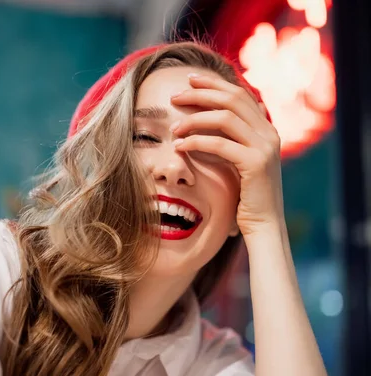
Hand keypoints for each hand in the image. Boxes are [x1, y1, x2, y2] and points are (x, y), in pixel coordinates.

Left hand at [170, 73, 283, 236]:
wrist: (264, 226)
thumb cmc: (248, 199)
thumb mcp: (244, 165)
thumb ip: (237, 142)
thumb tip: (221, 124)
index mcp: (267, 130)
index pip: (239, 95)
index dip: (214, 84)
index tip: (189, 81)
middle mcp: (269, 133)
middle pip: (232, 98)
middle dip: (200, 93)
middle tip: (174, 96)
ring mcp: (265, 147)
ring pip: (225, 117)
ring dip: (194, 118)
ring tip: (173, 128)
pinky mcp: (255, 163)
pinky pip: (220, 144)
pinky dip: (196, 142)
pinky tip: (179, 147)